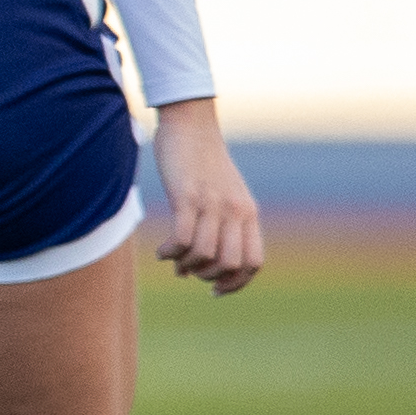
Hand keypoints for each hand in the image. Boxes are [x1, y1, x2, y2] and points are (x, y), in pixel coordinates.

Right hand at [150, 97, 263, 295]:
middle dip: (208, 277)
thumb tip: (188, 268)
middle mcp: (235, 211)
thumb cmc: (200, 162)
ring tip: (172, 260)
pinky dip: (171, 253)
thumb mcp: (219, 195)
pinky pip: (183, 238)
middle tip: (189, 272)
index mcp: (248, 213)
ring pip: (206, 254)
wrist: (191, 124)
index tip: (213, 290)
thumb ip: (213, 228)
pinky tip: (162, 251)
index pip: (254, 263)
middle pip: (231, 263)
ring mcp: (212, 204)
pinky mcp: (187, 196)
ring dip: (187, 266)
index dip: (236, 284)